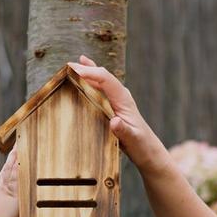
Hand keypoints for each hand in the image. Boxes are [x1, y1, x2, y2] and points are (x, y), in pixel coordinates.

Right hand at [70, 55, 167, 174]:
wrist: (148, 150)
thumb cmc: (141, 145)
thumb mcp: (132, 139)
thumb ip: (123, 130)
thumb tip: (114, 121)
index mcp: (123, 99)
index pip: (105, 79)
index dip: (90, 73)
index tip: (74, 71)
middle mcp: (120, 95)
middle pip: (102, 76)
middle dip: (85, 69)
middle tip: (67, 66)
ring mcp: (117, 99)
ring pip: (100, 80)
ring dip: (86, 73)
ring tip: (70, 66)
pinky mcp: (113, 105)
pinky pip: (100, 89)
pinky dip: (90, 80)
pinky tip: (84, 74)